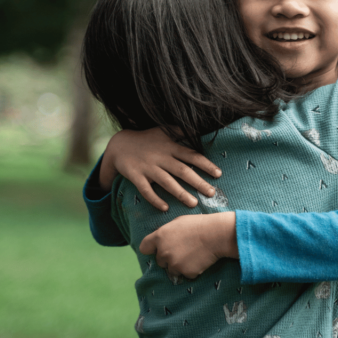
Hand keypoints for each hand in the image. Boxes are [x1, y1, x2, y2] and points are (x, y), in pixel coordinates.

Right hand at [100, 128, 221, 211]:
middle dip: (198, 182)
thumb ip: (181, 132)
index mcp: (170, 147)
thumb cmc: (146, 139)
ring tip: (194, 203)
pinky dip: (155, 199)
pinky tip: (165, 208)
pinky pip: (145, 189)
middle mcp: (161, 157)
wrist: (119, 144)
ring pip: (166, 182)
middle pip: (182, 171)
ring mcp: (148, 167)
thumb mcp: (164, 131)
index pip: (191, 156)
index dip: (206, 164)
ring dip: (180, 193)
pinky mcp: (135, 176)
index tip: (218, 174)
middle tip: (211, 193)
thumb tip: (200, 129)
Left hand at [139, 213, 237, 279]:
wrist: (216, 234)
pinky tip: (200, 260)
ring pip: (172, 270)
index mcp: (160, 237)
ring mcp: (174, 264)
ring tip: (193, 255)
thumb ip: (165, 233)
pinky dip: (192, 270)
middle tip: (183, 250)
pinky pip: (186, 274)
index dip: (152, 249)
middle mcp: (163, 252)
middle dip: (168, 258)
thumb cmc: (199, 224)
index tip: (158, 249)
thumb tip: (160, 240)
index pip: (144, 248)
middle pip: (160, 261)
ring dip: (179, 266)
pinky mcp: (186, 272)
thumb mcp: (178, 222)